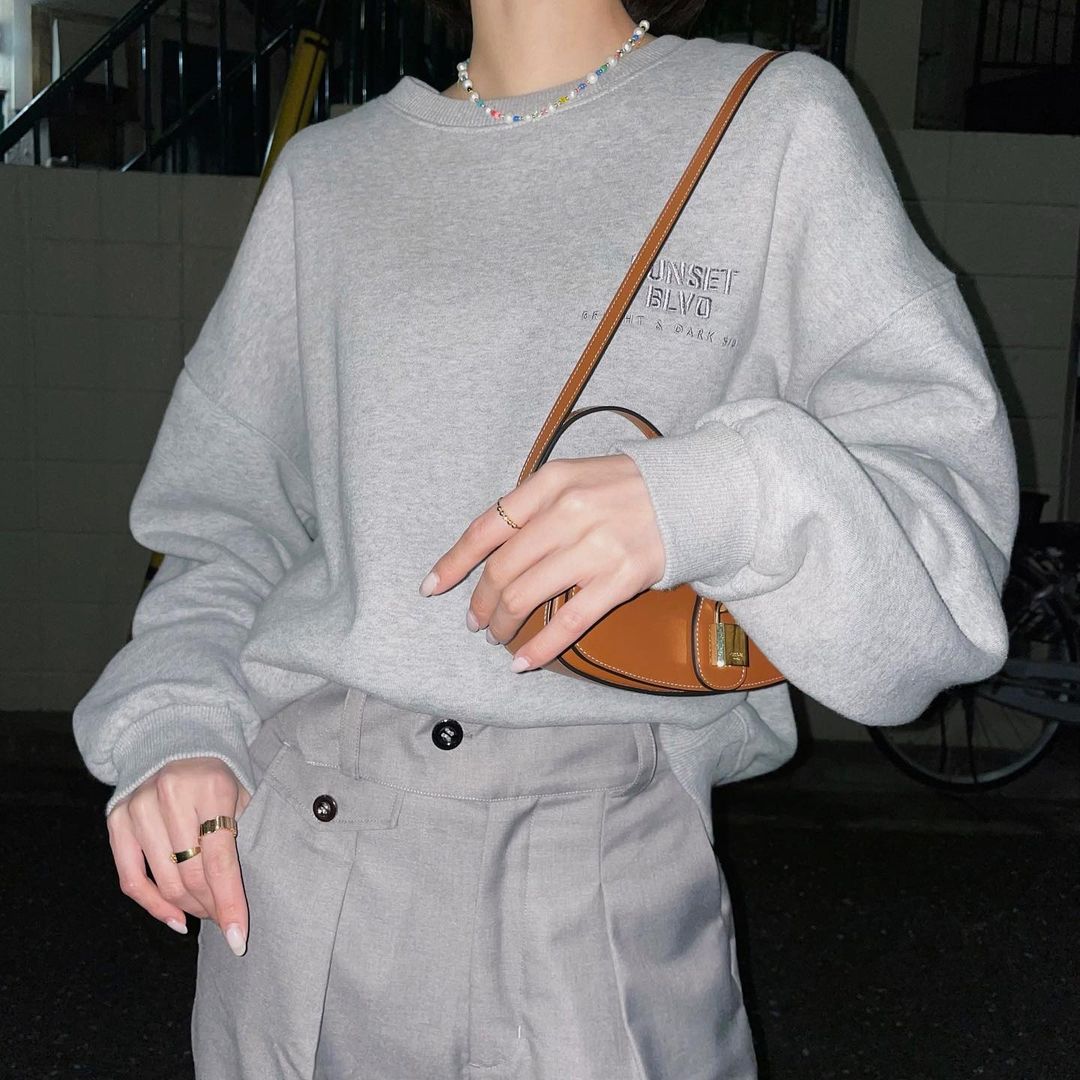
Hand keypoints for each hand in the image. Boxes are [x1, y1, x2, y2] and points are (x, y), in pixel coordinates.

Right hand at [106, 757, 252, 953]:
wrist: (177, 740)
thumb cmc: (217, 777)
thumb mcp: (241, 795)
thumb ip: (242, 837)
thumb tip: (239, 901)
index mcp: (211, 788)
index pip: (221, 861)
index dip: (230, 903)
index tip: (238, 939)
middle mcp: (170, 796)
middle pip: (192, 875)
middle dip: (212, 906)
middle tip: (226, 918)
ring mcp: (139, 807)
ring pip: (165, 881)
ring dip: (189, 907)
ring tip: (206, 912)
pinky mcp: (116, 819)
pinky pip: (131, 879)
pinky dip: (154, 905)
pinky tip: (175, 919)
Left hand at [419, 453, 664, 670]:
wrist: (694, 494)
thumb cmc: (627, 488)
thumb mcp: (575, 478)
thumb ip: (535, 506)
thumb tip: (491, 547)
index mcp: (551, 483)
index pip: (486, 528)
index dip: (454, 563)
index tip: (432, 588)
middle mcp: (568, 512)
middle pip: (503, 569)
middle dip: (480, 602)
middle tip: (475, 621)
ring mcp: (595, 546)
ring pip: (527, 596)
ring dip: (503, 623)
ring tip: (497, 636)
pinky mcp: (621, 578)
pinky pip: (569, 621)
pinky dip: (540, 646)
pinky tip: (523, 663)